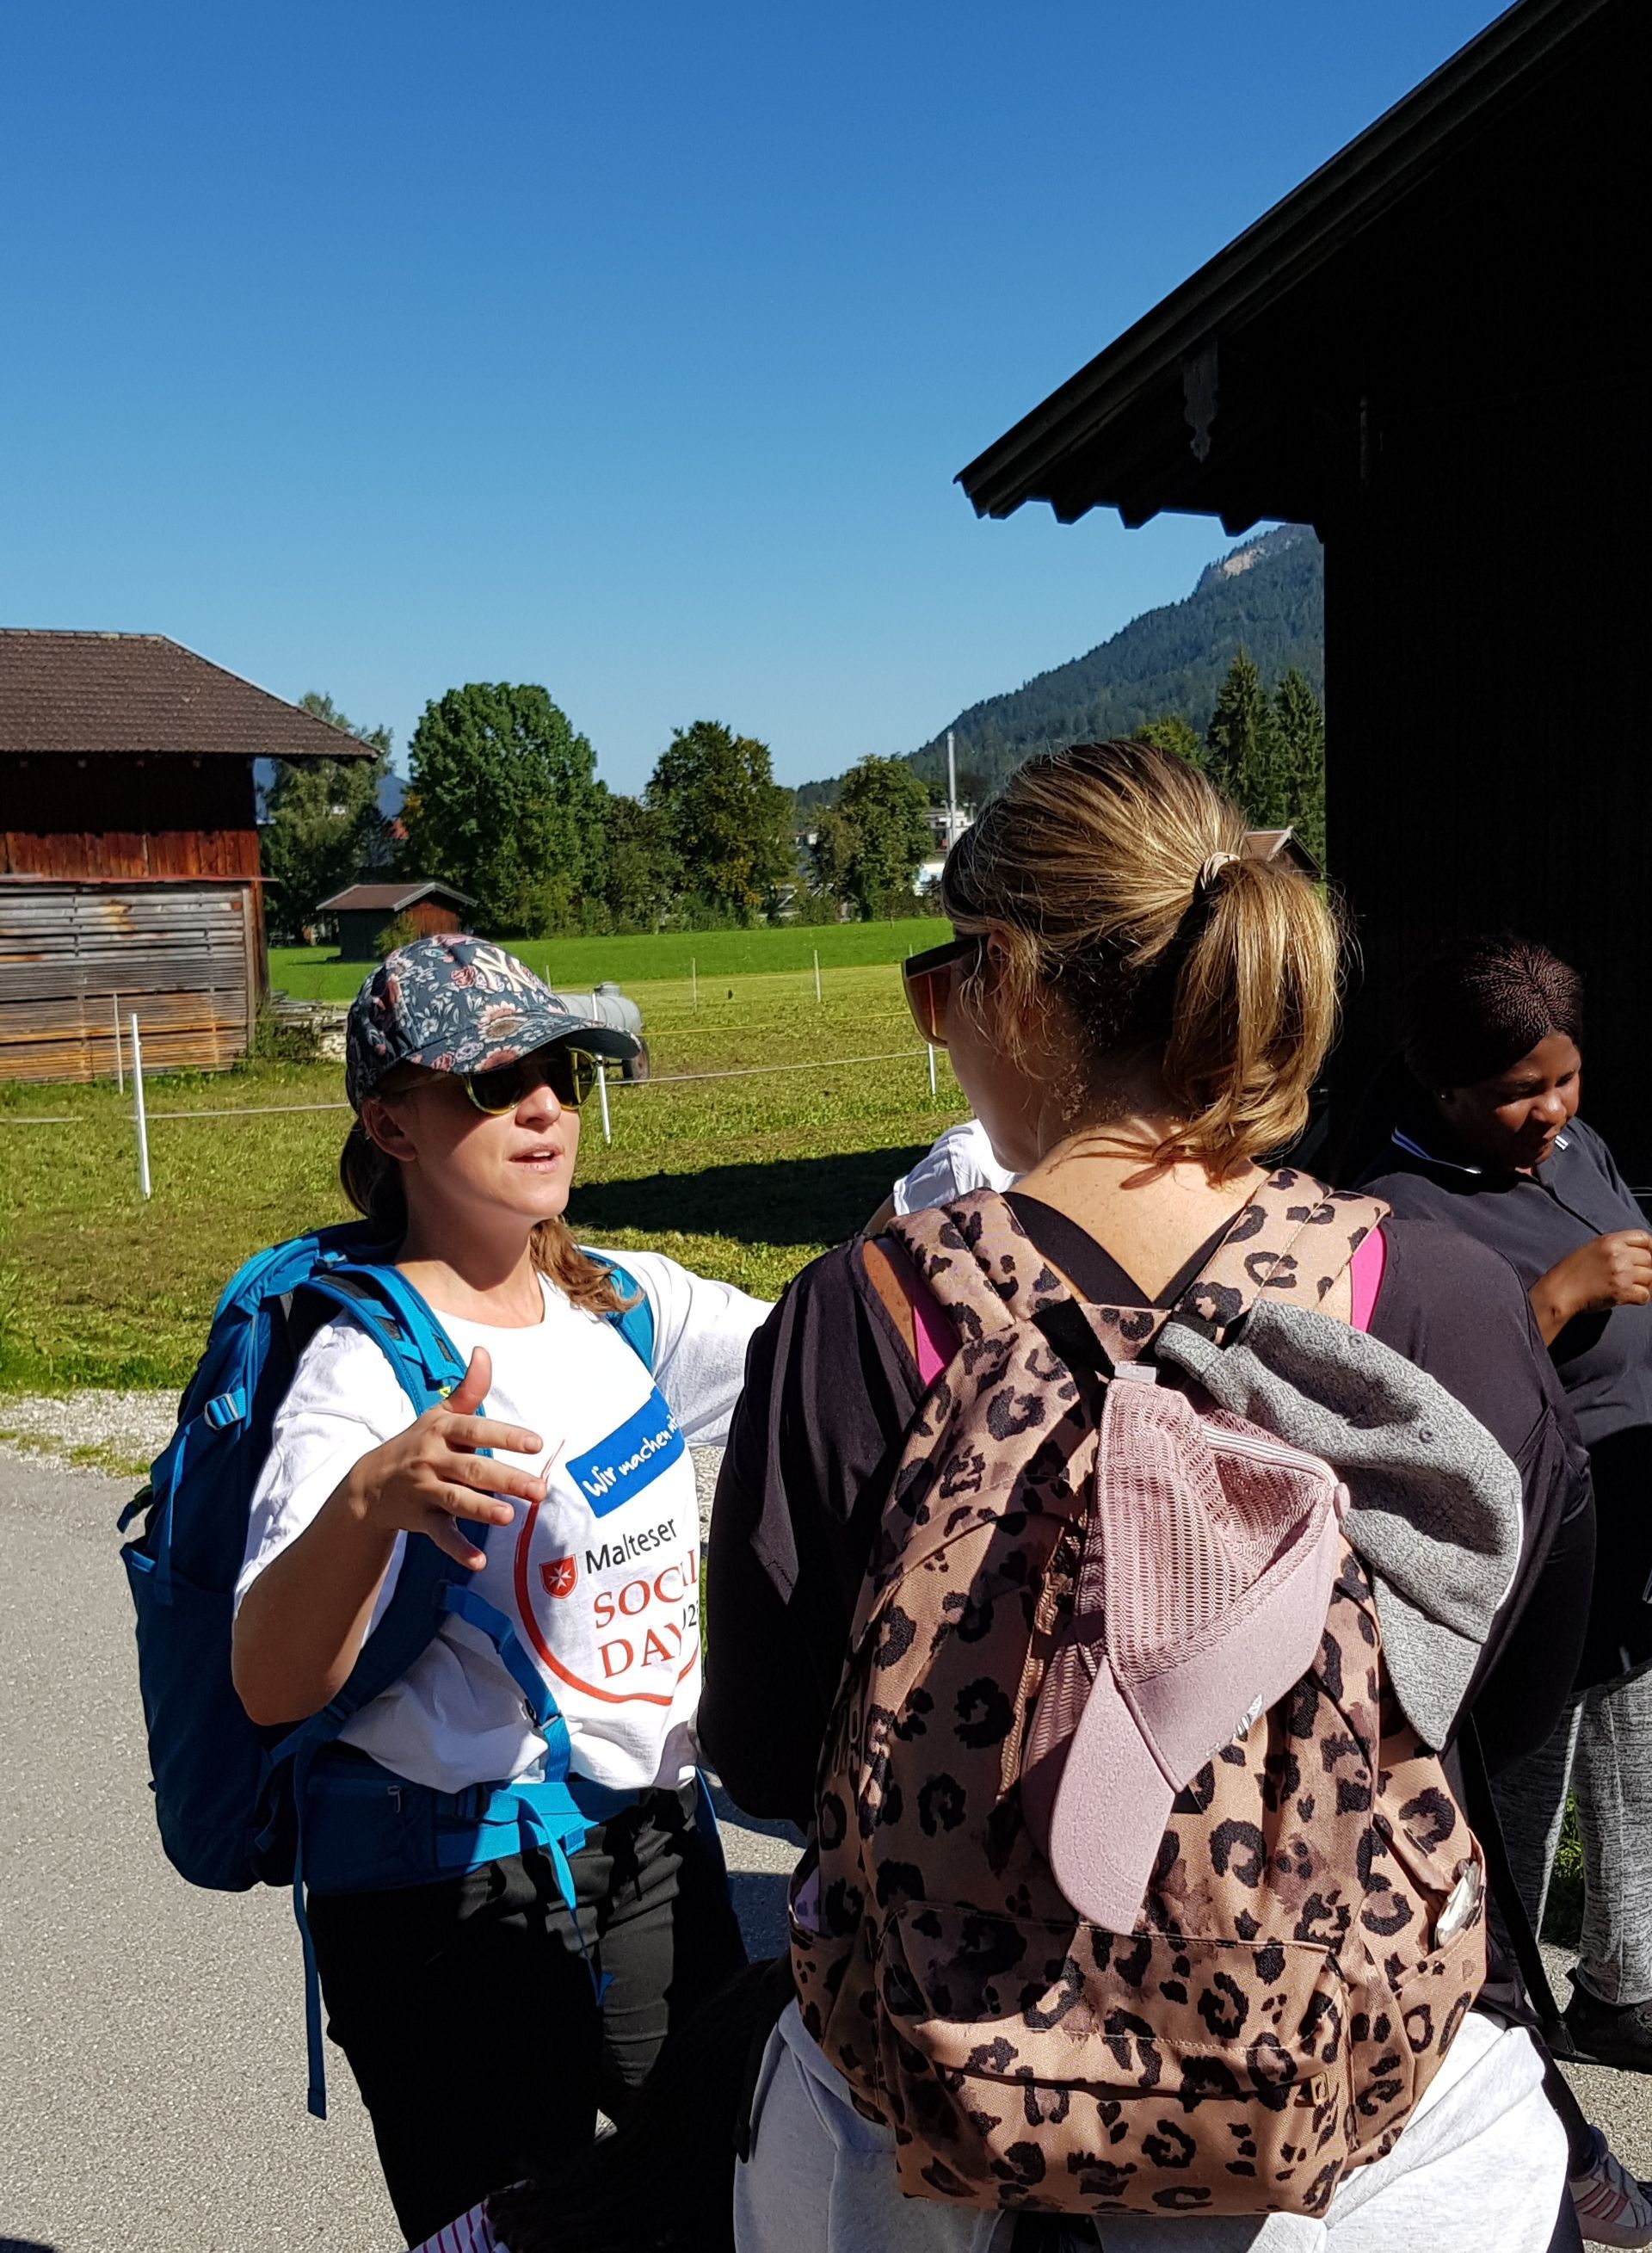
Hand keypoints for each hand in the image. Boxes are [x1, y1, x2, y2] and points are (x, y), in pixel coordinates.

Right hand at [342, 1348, 547, 1569]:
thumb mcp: (439, 1414)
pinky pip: (440, 1535)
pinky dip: (459, 1549)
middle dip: (507, 1478)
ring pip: (456, 1500)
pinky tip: (479, 1561)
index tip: (536, 1444)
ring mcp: (425, 1490)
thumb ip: (469, 1389)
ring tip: (509, 1516)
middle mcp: (433, 1459)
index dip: (505, 1436)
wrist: (369, 1484)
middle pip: (473, 1468)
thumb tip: (484, 1352)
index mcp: (442, 1431)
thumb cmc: (417, 1443)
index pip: (477, 1430)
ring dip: (482, 1509)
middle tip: (540, 1490)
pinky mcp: (420, 1518)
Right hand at [1530, 1231, 1651, 1343]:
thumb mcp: (1592, 1249)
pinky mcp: (1621, 1291)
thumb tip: (1642, 1255)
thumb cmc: (1572, 1273)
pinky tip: (1628, 1297)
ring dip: (1643, 1284)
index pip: (1644, 1238)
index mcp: (1609, 1241)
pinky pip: (1645, 1295)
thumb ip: (1615, 1248)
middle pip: (1649, 1259)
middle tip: (1635, 1278)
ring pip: (1650, 1277)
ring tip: (1629, 1288)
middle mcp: (1617, 1254)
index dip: (1650, 1249)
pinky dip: (1639, 1298)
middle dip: (1646, 1269)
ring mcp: (1620, 1272)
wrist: (1559, 1291)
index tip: (1647, 1258)